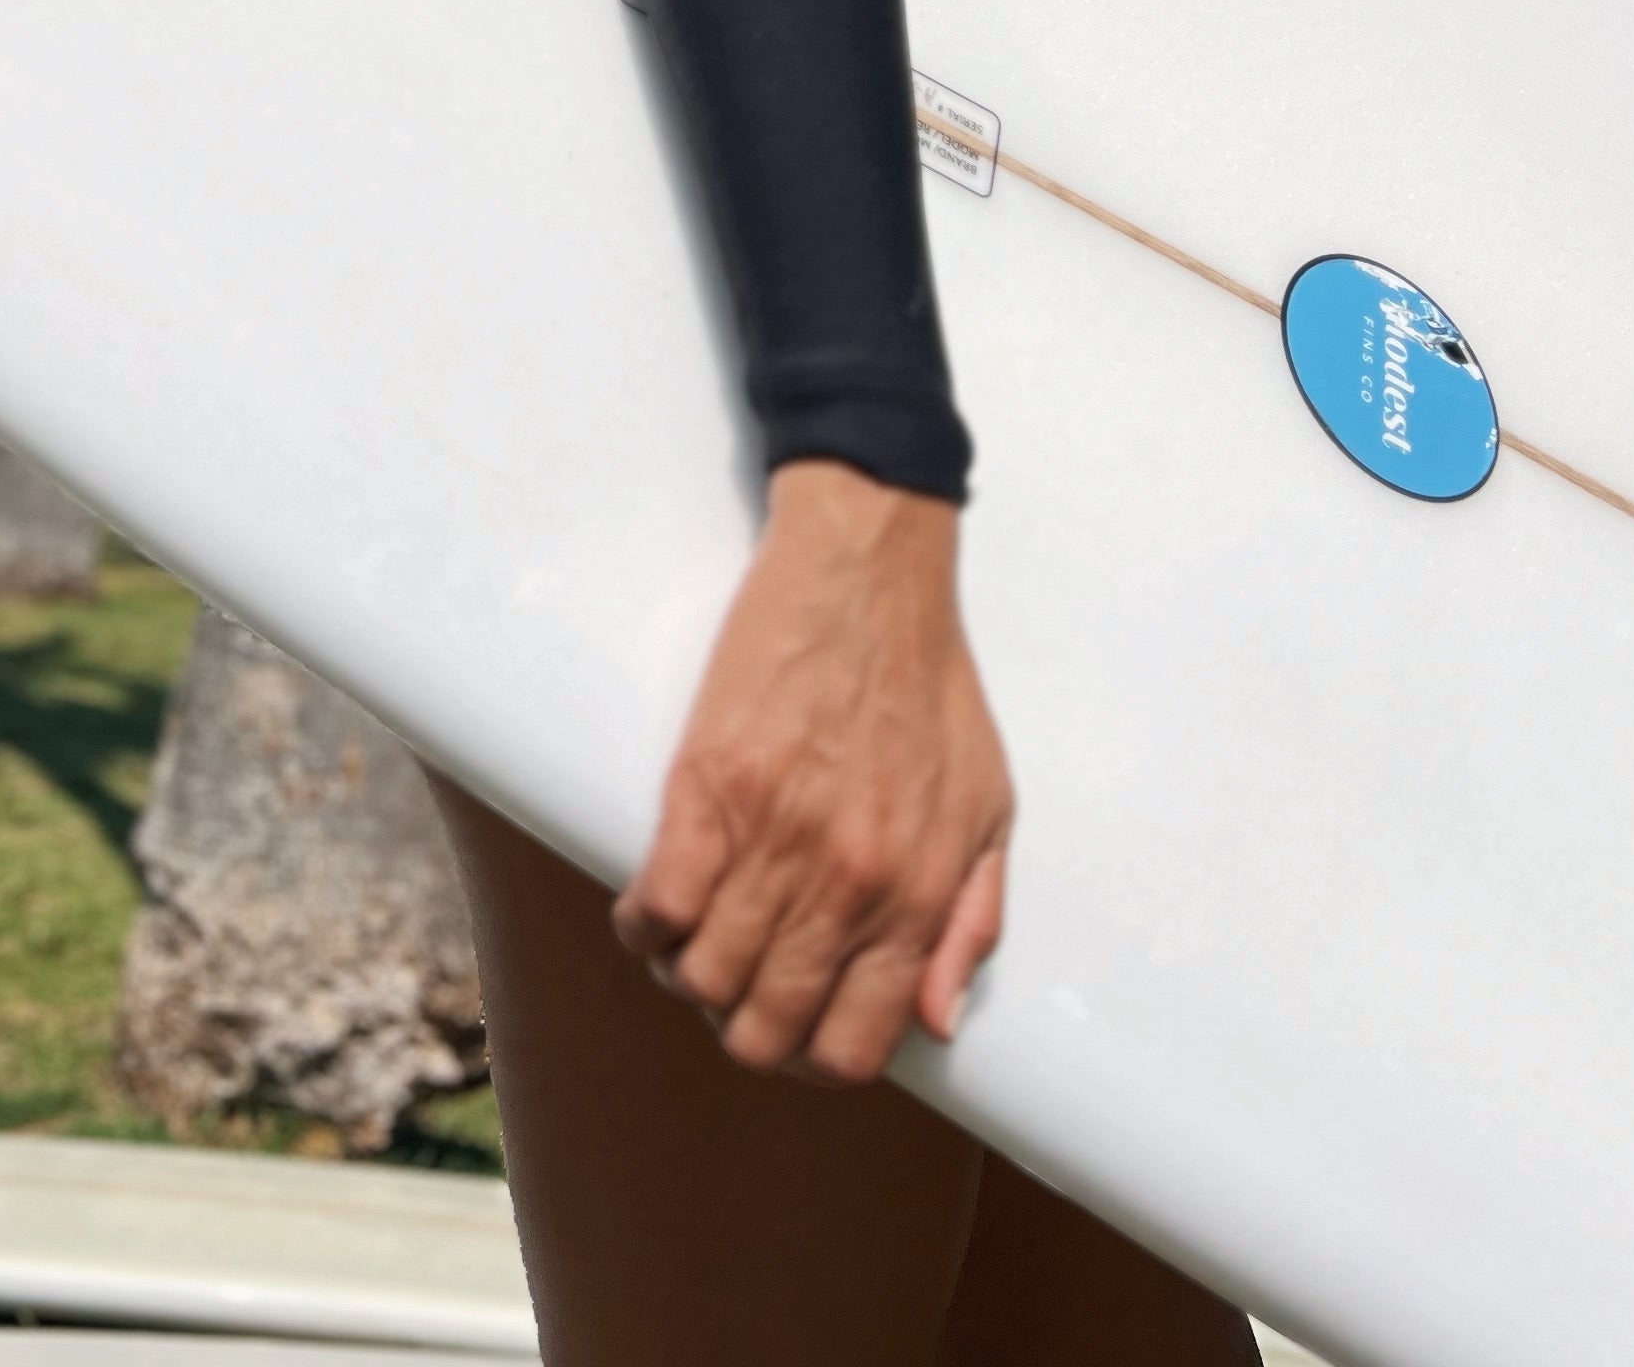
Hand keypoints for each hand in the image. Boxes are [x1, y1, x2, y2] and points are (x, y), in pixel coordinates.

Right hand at [613, 460, 1011, 1083]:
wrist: (866, 576)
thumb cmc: (930, 687)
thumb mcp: (989, 811)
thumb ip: (969, 923)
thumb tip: (932, 1024)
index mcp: (914, 896)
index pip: (850, 1046)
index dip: (814, 1057)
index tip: (795, 1025)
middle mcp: (843, 884)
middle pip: (762, 1026)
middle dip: (743, 1026)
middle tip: (737, 986)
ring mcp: (770, 837)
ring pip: (702, 975)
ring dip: (688, 975)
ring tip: (691, 942)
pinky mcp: (706, 786)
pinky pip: (658, 902)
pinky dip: (644, 924)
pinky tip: (653, 906)